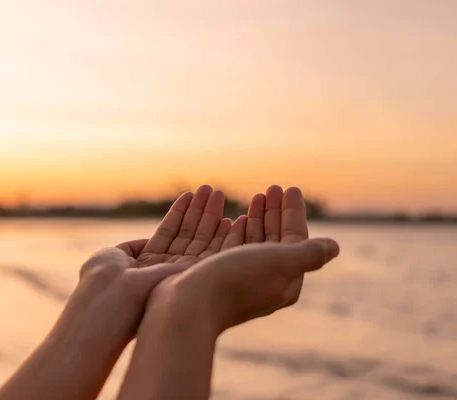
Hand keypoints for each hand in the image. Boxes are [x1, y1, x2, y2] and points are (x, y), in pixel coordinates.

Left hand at [79, 185, 231, 308]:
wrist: (112, 303)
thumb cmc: (105, 280)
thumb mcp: (113, 256)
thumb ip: (131, 248)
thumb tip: (144, 243)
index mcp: (149, 264)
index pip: (169, 234)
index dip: (180, 214)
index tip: (190, 194)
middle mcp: (168, 270)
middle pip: (188, 235)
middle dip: (199, 211)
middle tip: (212, 189)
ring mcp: (183, 275)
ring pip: (202, 241)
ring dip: (211, 217)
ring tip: (219, 193)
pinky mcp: (196, 279)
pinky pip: (213, 255)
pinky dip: (224, 238)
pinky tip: (232, 220)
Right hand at [118, 187, 338, 399]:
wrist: (188, 305)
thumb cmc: (237, 280)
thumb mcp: (281, 262)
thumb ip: (309, 254)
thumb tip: (335, 247)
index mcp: (285, 282)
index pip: (295, 241)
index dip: (293, 213)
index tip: (289, 188)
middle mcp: (263, 282)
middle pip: (275, 241)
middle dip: (275, 213)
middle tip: (271, 188)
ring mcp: (238, 280)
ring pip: (253, 244)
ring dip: (257, 218)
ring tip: (256, 197)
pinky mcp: (215, 277)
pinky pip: (231, 249)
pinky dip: (235, 231)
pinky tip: (233, 219)